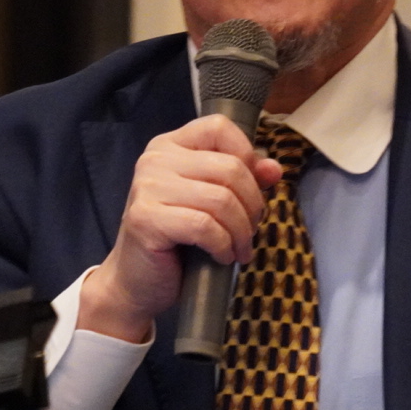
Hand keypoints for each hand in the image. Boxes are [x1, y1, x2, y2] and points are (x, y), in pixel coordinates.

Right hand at [79, 115, 283, 342]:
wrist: (136, 282)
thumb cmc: (177, 240)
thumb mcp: (212, 202)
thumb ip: (243, 179)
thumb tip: (274, 169)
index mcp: (170, 146)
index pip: (218, 127)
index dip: (246, 155)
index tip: (250, 189)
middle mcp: (154, 159)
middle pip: (230, 168)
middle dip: (252, 205)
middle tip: (250, 231)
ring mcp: (147, 187)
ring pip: (222, 199)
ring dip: (241, 231)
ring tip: (239, 249)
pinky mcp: (145, 218)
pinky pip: (205, 226)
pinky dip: (223, 246)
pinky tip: (222, 256)